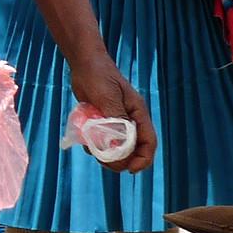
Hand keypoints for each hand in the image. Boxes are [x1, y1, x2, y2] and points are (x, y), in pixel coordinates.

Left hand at [67, 58, 155, 172]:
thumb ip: (114, 120)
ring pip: (118, 148)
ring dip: (107, 155)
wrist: (84, 63)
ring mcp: (117, 123)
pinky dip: (95, 146)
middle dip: (122, 160)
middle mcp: (130, 121)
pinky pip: (103, 141)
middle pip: (134, 149)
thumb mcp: (108, 97)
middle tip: (106, 164)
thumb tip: (118, 145)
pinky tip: (86, 143)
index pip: (148, 142)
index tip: (130, 170)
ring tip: (94, 154)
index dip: (142, 159)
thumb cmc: (99, 76)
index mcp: (138, 115)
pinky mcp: (104, 122)